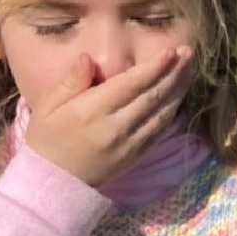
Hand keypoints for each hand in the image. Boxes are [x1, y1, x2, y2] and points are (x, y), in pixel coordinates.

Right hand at [23, 43, 193, 187]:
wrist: (52, 184)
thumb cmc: (46, 139)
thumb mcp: (47, 106)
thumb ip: (71, 81)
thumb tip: (88, 59)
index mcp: (94, 111)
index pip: (131, 84)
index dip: (153, 67)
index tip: (170, 51)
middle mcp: (117, 127)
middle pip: (153, 96)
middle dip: (173, 73)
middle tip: (188, 53)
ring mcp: (130, 144)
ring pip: (162, 113)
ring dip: (178, 90)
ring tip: (190, 69)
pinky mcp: (136, 156)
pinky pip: (160, 131)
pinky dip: (172, 112)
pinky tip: (178, 97)